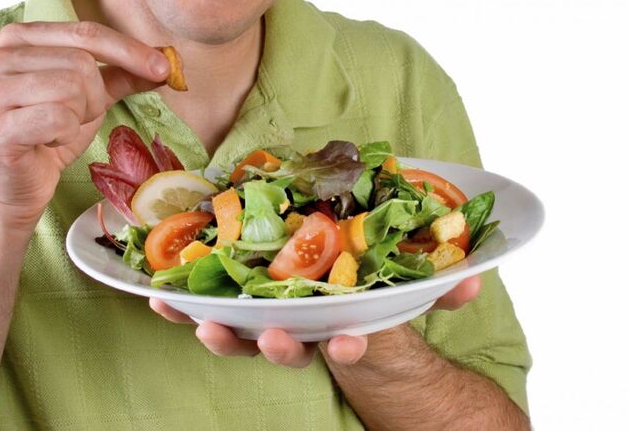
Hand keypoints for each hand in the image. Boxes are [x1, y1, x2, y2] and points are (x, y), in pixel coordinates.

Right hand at [0, 21, 169, 231]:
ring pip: (71, 89)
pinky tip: (48, 141)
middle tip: (78, 116)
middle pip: (81, 62)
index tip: (163, 68)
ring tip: (60, 128)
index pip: (86, 32)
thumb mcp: (91, 96)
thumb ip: (123, 73)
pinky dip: (65, 134)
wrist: (15, 183)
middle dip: (95, 96)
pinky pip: (58, 118)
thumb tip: (167, 61)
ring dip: (79, 116)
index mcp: (19, 38)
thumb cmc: (49, 133)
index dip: (129, 50)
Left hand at [149, 275, 482, 366]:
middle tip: (269, 338)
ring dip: (217, 331)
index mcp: (342, 330)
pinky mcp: (233, 304)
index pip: (347, 345)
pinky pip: (203, 309)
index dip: (350, 349)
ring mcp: (264, 322)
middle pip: (284, 348)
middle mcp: (301, 333)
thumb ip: (439, 289)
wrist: (336, 296)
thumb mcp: (409, 296)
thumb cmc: (370, 297)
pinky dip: (180, 305)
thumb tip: (474, 279)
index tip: (349, 346)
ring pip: (239, 336)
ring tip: (197, 320)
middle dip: (274, 346)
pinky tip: (153, 293)